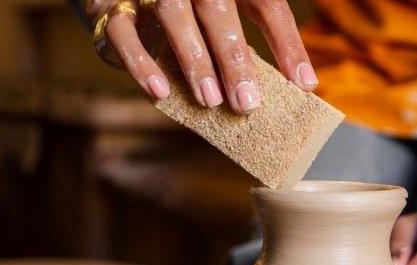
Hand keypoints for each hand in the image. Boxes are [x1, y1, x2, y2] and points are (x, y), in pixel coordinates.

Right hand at [88, 0, 316, 112]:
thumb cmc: (189, 10)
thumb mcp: (225, 12)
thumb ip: (252, 40)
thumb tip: (295, 87)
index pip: (266, 4)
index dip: (288, 43)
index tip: (305, 86)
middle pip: (217, 8)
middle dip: (234, 57)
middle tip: (248, 103)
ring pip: (173, 14)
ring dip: (194, 60)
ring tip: (211, 101)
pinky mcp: (111, 6)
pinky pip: (122, 32)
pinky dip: (141, 63)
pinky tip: (160, 93)